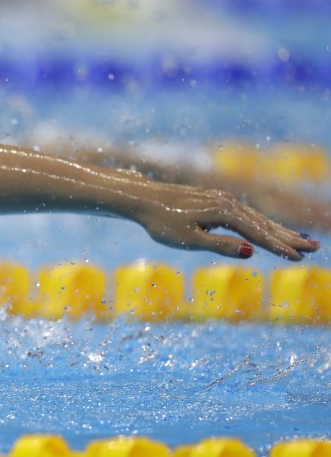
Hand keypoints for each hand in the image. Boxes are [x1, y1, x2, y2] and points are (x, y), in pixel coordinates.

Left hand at [133, 183, 319, 260]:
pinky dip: (261, 224)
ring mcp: (223, 200)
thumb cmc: (162, 223)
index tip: (298, 258)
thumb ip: (221, 246)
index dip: (278, 247)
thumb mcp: (189, 240)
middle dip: (288, 237)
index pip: (257, 234)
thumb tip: (251, 252)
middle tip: (314, 248)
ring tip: (300, 241)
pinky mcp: (216, 200)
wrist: (143, 199)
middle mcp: (228, 202)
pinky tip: (268, 231)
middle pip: (263, 223)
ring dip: (278, 230)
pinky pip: (245, 215)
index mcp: (224, 212)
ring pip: (256, 218)